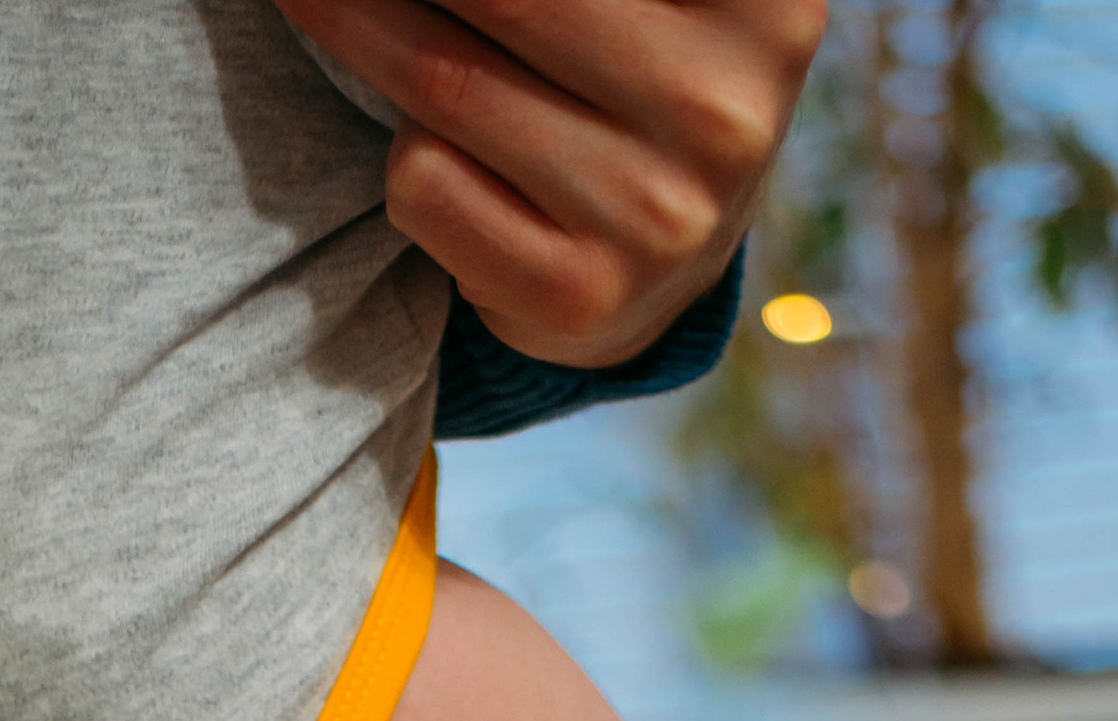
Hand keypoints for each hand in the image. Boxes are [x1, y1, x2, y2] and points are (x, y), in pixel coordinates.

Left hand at [280, 0, 822, 367]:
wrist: (669, 249)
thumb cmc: (637, 69)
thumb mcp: (651, 0)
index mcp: (764, 1)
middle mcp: (724, 105)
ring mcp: (657, 213)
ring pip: (440, 78)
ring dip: (353, 24)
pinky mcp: (577, 295)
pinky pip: (424, 178)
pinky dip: (400, 147)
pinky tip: (425, 145)